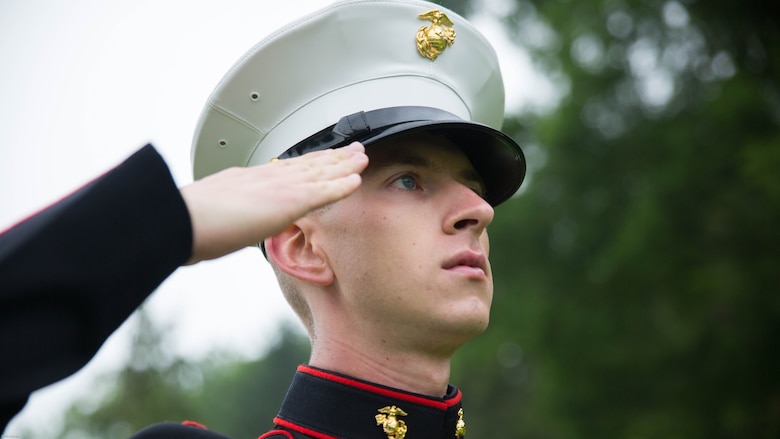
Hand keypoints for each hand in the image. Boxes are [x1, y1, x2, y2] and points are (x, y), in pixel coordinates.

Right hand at [180, 142, 367, 263]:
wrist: (182, 220)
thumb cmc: (189, 223)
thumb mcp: (212, 213)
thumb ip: (226, 215)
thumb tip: (225, 226)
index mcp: (249, 179)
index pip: (287, 168)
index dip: (308, 162)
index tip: (322, 157)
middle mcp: (267, 177)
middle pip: (308, 163)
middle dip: (332, 157)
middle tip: (352, 150)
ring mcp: (278, 186)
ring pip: (320, 172)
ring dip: (344, 165)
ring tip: (362, 158)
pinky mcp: (288, 201)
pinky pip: (322, 191)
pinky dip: (341, 185)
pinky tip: (356, 180)